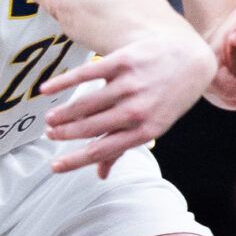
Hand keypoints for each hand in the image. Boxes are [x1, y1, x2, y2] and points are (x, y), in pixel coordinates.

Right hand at [39, 29, 215, 178]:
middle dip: (65, 134)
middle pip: (91, 126)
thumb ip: (123, 147)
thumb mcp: (153, 125)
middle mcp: (137, 109)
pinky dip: (63, 82)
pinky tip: (46, 90)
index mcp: (145, 131)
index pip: (102, 150)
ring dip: (63, 113)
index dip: (75, 161)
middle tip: (50, 135)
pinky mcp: (122, 61)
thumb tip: (100, 176)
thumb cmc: (167, 98)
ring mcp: (129, 84)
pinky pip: (86, 73)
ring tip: (50, 120)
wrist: (189, 59)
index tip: (54, 166)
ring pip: (86, 103)